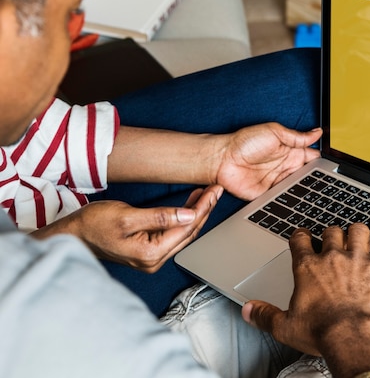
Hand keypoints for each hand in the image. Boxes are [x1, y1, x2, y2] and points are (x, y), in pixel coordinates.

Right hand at [33, 185, 222, 272]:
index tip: (214, 191)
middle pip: (189, 232)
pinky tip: (189, 206)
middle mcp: (154, 260)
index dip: (203, 208)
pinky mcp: (148, 252)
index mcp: (150, 254)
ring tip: (206, 194)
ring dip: (196, 213)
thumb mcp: (127, 215)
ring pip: (183, 233)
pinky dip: (183, 218)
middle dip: (204, 210)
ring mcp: (152, 258)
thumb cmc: (93, 225)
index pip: (187, 227)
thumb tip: (189, 215)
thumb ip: (160, 216)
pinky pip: (173, 234)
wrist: (72, 236)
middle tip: (215, 190)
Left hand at [216, 123, 321, 200]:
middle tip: (329, 182)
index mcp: (290, 152)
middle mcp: (286, 167)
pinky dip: (292, 201)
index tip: (333, 165)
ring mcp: (278, 182)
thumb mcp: (274, 132)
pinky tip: (301, 201)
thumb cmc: (244, 142)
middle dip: (318, 179)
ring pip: (299, 189)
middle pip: (309, 176)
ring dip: (307, 190)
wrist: (222, 160)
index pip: (312, 158)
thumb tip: (317, 133)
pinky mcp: (269, 195)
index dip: (323, 162)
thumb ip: (297, 137)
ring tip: (318, 193)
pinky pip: (284, 200)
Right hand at [242, 223, 369, 376]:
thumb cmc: (322, 332)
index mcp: (308, 267)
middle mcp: (332, 257)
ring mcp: (358, 259)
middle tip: (334, 243)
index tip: (303, 238)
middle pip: (331, 231)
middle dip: (332, 235)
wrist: (352, 338)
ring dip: (359, 234)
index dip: (301, 236)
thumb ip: (264, 315)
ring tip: (360, 241)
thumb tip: (248, 310)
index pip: (300, 238)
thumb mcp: (285, 327)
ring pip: (359, 230)